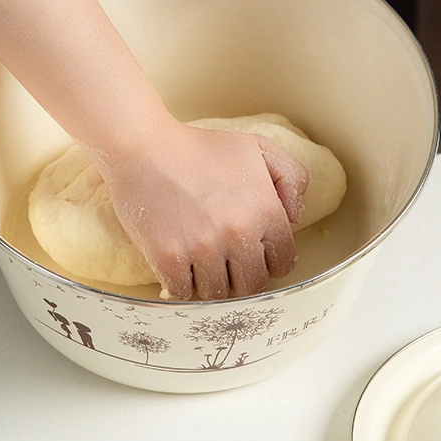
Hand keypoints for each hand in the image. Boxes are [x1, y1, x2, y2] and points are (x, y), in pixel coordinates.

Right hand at [91, 120, 308, 300]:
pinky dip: (182, 284)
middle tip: (225, 262)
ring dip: (210, 282)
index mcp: (265, 210)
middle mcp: (239, 232)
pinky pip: (185, 292)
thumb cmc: (199, 147)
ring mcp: (203, 247)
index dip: (269, 262)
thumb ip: (291, 177)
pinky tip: (179, 265)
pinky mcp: (169, 256)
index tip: (254, 257)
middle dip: (241, 276)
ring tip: (200, 262)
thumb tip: (295, 218)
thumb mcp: (256, 147)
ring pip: (218, 293)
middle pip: (252, 285)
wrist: (144, 147)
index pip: (283, 262)